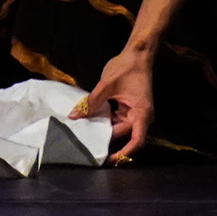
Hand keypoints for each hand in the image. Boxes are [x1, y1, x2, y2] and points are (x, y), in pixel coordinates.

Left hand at [81, 46, 155, 162]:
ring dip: (104, 130)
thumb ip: (91, 102)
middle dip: (107, 141)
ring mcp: (134, 113)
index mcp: (141, 114)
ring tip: (86, 138)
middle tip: (88, 149)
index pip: (136, 141)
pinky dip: (104, 121)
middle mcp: (140, 117)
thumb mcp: (106, 85)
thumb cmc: (125, 68)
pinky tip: (90, 122)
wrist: (137, 54)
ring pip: (118, 127)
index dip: (124, 153)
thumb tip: (75, 116)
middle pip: (123, 135)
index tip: (110, 160)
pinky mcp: (127, 108)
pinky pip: (116, 119)